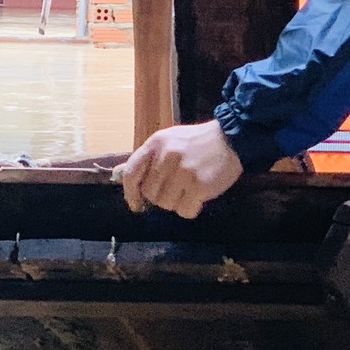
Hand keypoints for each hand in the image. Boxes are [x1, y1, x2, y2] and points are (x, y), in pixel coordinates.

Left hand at [119, 120, 243, 217]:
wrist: (231, 138)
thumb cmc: (198, 142)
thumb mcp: (168, 141)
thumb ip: (147, 158)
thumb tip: (118, 174)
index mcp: (156, 143)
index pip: (132, 173)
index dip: (130, 193)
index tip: (136, 205)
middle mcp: (167, 156)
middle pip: (150, 193)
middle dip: (161, 197)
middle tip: (176, 190)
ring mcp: (183, 171)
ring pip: (166, 204)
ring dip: (177, 203)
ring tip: (189, 190)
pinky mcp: (199, 185)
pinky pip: (185, 211)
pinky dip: (191, 209)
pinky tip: (199, 197)